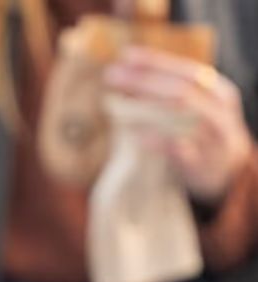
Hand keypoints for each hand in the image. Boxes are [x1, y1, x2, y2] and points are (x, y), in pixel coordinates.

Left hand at [105, 47, 252, 203]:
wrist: (226, 167)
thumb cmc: (200, 129)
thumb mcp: (191, 105)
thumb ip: (165, 89)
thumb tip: (123, 70)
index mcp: (217, 90)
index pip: (185, 70)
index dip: (156, 61)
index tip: (125, 55)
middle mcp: (219, 110)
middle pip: (181, 90)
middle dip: (144, 81)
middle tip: (112, 75)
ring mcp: (214, 137)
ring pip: (184, 117)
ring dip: (148, 108)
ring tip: (116, 103)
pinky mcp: (205, 164)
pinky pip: (184, 152)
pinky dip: (161, 143)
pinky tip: (136, 137)